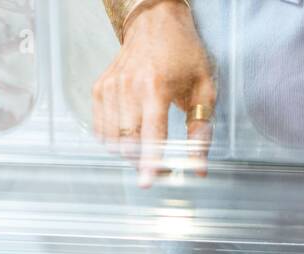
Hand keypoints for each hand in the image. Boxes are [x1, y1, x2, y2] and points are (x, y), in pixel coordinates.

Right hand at [93, 0, 216, 186]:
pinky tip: (130, 134)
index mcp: (156, 87)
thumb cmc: (183, 53)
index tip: (148, 181)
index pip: (149, 134)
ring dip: (128, 153)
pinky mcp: (100, 89)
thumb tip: (198, 167)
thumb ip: (201, 131)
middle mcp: (128, 87)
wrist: (155, 22)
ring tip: (146, 149)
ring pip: (111, 139)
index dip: (149, 162)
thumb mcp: (204, 89)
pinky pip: (101, 129)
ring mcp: (110, 88)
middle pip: (127, 143)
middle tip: (159, 167)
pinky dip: (114, 140)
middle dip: (141, 162)